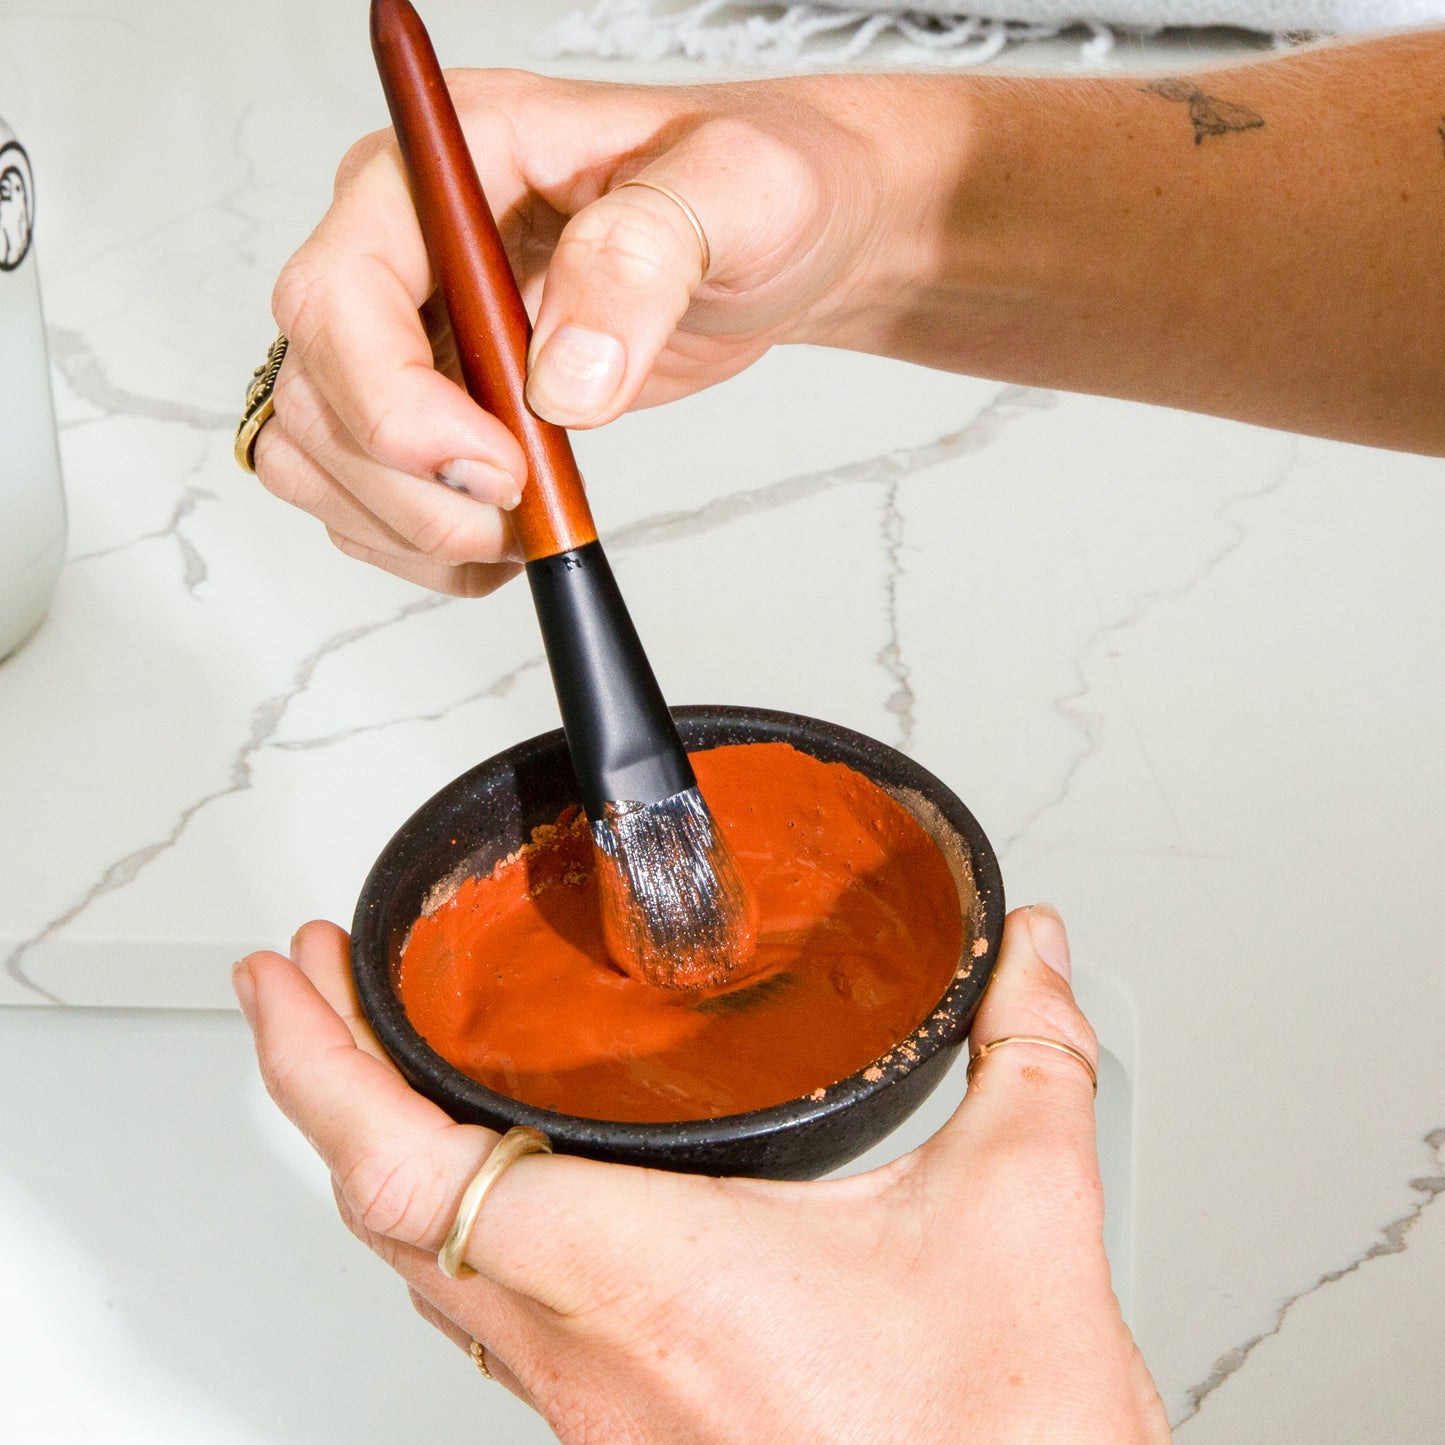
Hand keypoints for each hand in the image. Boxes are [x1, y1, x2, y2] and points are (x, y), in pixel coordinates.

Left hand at [236, 906, 1168, 1442]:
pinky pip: (490, 1325)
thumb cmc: (996, 1442)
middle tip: (315, 988)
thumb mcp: (1023, 1215)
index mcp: (653, 1279)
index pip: (410, 1171)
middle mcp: (593, 1359)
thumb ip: (1026, 1054)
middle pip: (386, 1220)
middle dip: (325, 1085)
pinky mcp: (625, 1438)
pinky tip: (495, 1193)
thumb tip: (1024, 954)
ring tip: (382, 1070)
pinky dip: (455, 1232)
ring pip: (429, 1280)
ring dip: (384, 1162)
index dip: (317, 1064)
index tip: (285, 974)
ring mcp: (596, 1414)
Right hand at [256, 70, 920, 595]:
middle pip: (316, 388)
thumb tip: (563, 380)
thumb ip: (644, 260)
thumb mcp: (737, 192)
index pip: (340, 291)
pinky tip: (503, 537)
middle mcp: (401, 239)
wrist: (772, 243)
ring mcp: (404, 323)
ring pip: (317, 451)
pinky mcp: (424, 394)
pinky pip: (359, 491)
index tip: (500, 465)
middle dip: (412, 484)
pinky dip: (416, 542)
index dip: (396, 401)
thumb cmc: (752, 191)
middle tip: (525, 508)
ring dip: (408, 524)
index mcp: (448, 163)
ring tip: (522, 528)